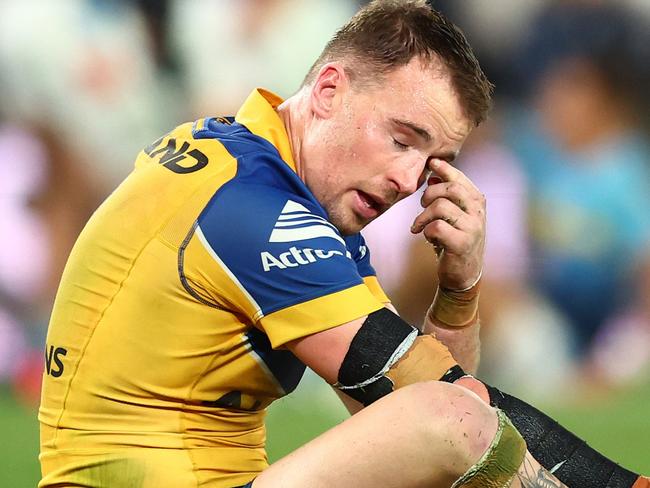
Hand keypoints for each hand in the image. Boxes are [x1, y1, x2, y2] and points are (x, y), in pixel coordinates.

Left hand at [410, 159, 484, 289]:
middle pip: (450, 189)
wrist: (463, 274)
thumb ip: (446, 196)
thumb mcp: (453, 215)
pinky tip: (429, 238)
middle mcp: (478, 212)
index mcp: (476, 201)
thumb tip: (433, 175)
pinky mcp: (462, 243)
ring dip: (423, 216)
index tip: (432, 163)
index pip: (459, 178)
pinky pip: (436, 227)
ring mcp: (472, 228)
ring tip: (420, 226)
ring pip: (440, 207)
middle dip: (429, 194)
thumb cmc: (454, 240)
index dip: (444, 169)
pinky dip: (426, 231)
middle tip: (421, 206)